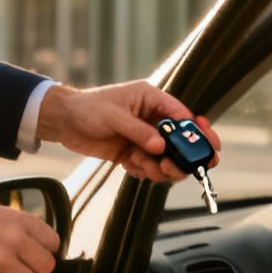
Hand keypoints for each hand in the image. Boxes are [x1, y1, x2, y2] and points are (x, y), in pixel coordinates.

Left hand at [36, 82, 220, 182]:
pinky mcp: (134, 153)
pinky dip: (143, 171)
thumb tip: (160, 147)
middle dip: (182, 157)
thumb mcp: (114, 116)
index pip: (184, 117)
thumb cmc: (87, 108)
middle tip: (174, 167)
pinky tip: (129, 164)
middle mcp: (153, 120)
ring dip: (159, 167)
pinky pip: (150, 168)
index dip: (199, 132)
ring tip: (141, 164)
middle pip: (181, 142)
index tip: (209, 147)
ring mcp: (145, 138)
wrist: (62, 121)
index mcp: (153, 101)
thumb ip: (139, 132)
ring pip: (167, 159)